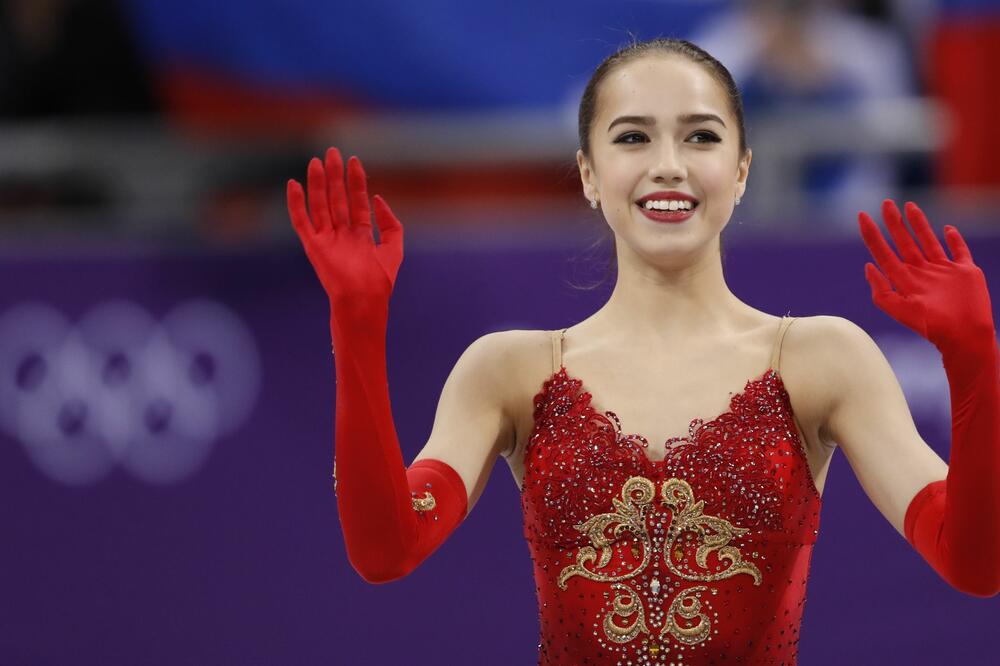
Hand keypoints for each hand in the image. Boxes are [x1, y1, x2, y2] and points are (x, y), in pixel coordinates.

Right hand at [287, 147, 403, 308]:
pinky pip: (301, 221)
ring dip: (318, 183)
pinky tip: (293, 184)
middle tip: (332, 151)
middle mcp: (342, 235)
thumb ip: (390, 223)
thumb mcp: (394, 248)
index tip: (355, 160)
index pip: (357, 202)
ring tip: (316, 161)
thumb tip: (378, 198)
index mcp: (361, 236)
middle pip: (337, 199)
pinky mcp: (313, 247)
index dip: (356, 182)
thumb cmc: (380, 281)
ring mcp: (326, 240)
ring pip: (320, 205)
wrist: (363, 300)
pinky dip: (296, 203)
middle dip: (336, 176)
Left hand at [858, 199, 994, 349]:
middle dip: (893, 223)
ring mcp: (943, 270)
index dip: (872, 234)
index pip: (883, 252)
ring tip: (909, 206)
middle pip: (904, 242)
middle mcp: (921, 272)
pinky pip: (959, 250)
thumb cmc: (931, 326)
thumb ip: (882, 291)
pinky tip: (947, 229)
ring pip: (928, 241)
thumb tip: (869, 266)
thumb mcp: (900, 310)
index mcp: (904, 280)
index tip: (862, 216)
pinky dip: (954, 239)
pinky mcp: (965, 271)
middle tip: (885, 203)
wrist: (964, 335)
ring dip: (919, 224)